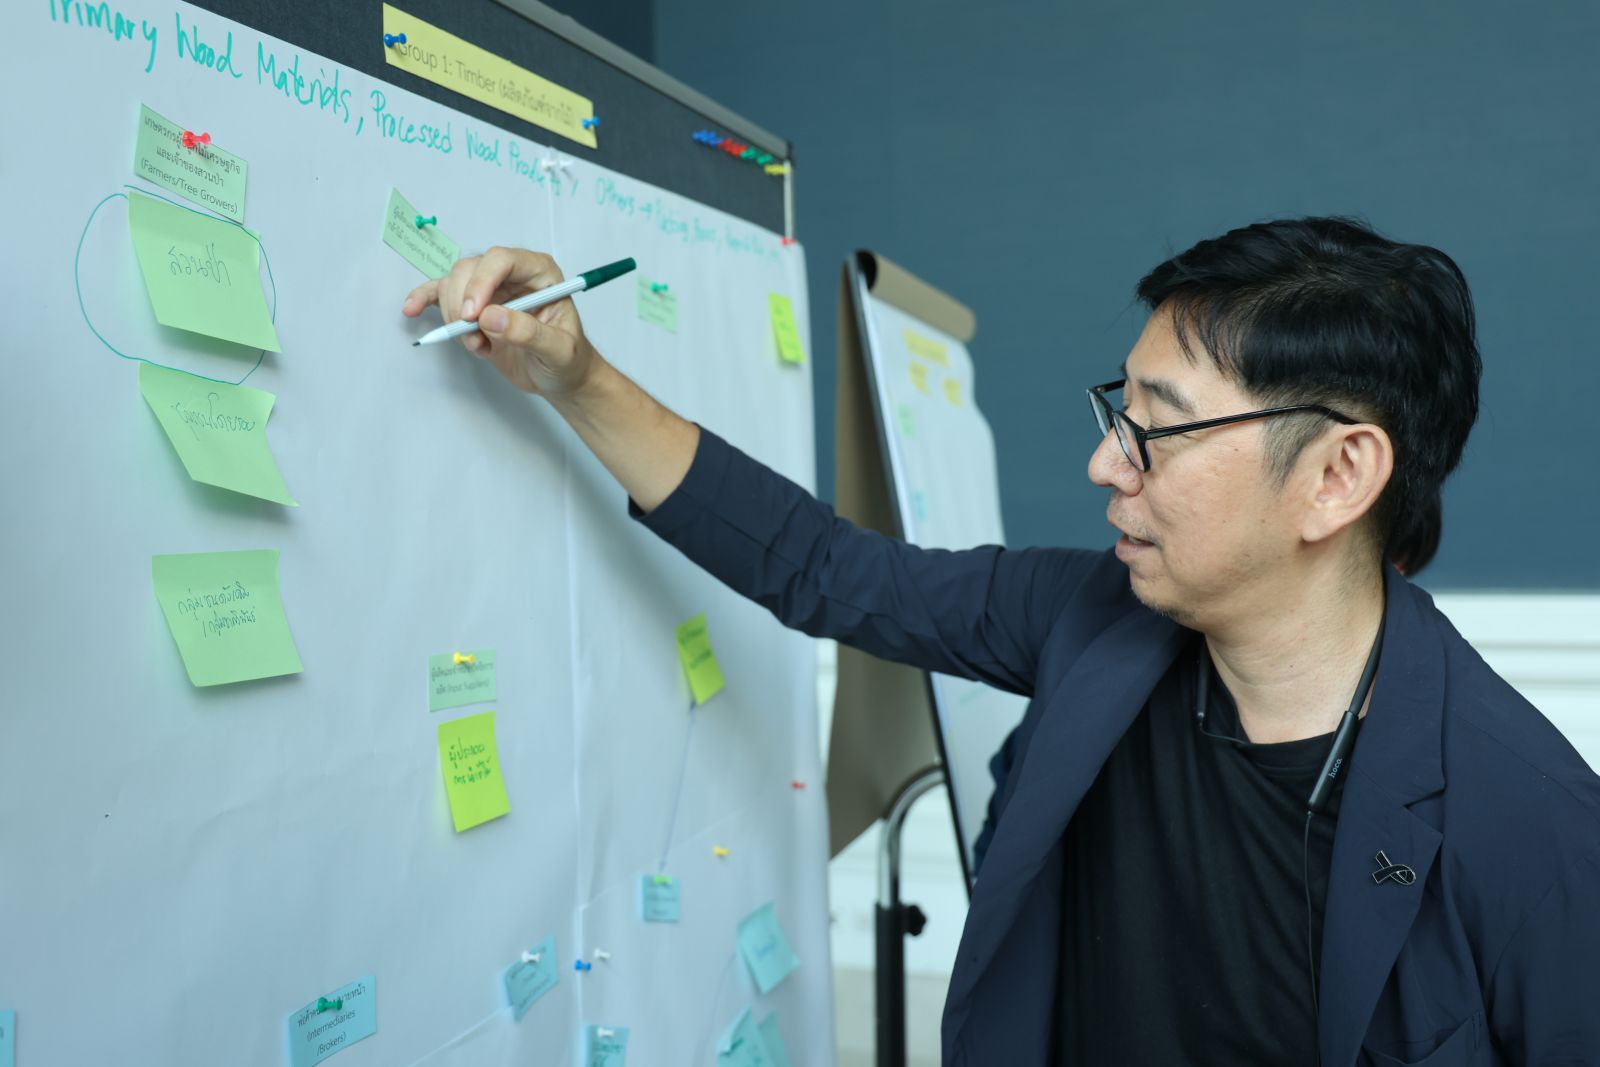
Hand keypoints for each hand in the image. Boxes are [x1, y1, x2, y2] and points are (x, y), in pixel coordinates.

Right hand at [402, 247, 598, 396]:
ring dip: (454, 318)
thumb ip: (529, 333)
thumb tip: (490, 318)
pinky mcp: (473, 307)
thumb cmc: (568, 359)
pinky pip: (441, 294)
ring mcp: (490, 289)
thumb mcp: (559, 350)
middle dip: (462, 303)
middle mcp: (512, 274)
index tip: (473, 315)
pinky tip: (412, 309)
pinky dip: (425, 299)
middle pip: (470, 269)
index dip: (482, 282)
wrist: (560, 375)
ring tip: (478, 346)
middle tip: (472, 336)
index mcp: (540, 272)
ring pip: (453, 284)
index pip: (502, 259)